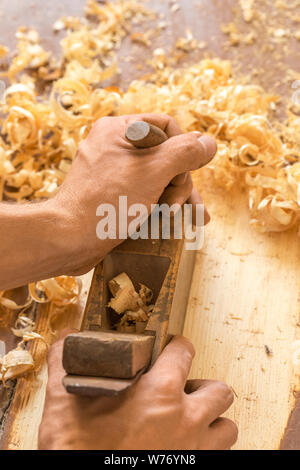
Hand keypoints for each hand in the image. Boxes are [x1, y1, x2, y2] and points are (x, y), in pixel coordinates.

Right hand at [38, 331, 237, 449]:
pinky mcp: (191, 469)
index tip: (168, 351)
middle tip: (182, 392)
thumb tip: (66, 338)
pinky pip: (217, 456)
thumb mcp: (65, 402)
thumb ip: (66, 362)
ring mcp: (193, 449)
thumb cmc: (77, 450)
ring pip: (226, 427)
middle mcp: (185, 419)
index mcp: (159, 392)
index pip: (184, 351)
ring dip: (212, 420)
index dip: (176, 346)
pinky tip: (183, 445)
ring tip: (189, 420)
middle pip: (219, 390)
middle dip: (203, 388)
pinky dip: (207, 447)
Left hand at [52, 114, 216, 275]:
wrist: (69, 239)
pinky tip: (179, 220)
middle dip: (181, 182)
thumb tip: (209, 142)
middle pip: (166, 155)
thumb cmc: (109, 202)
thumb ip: (185, 152)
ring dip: (178, 197)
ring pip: (158, 178)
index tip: (185, 174)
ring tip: (194, 219)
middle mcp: (115, 147)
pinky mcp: (112, 196)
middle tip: (181, 206)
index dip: (184, 150)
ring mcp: (113, 173)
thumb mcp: (154, 171)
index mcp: (120, 130)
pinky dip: (162, 205)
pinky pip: (145, 193)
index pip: (167, 127)